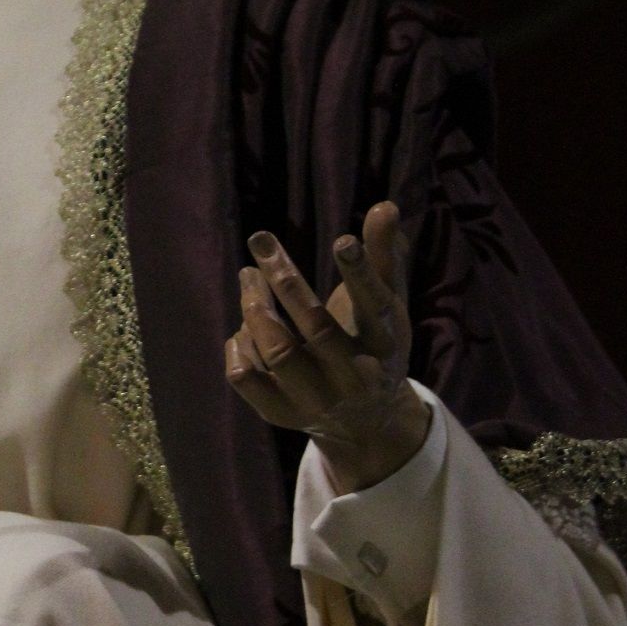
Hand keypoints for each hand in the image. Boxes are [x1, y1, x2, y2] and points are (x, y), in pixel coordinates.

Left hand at [223, 200, 430, 492]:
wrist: (366, 420)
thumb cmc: (375, 343)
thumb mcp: (388, 302)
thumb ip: (384, 255)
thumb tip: (385, 205)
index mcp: (386, 345)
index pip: (374, 306)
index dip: (360, 272)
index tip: (342, 239)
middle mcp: (354, 378)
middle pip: (317, 326)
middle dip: (286, 279)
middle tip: (262, 240)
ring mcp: (316, 401)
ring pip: (277, 351)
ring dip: (256, 306)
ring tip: (249, 275)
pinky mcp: (281, 414)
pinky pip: (245, 377)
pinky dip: (239, 344)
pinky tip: (246, 325)